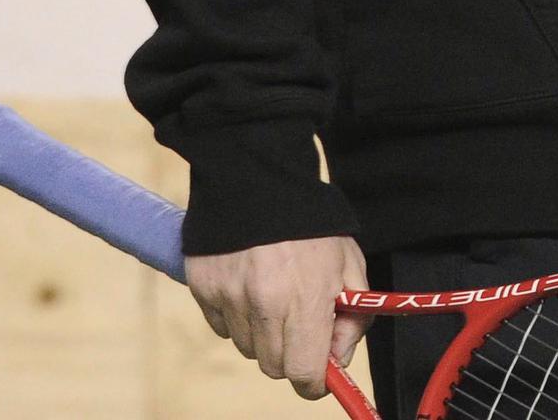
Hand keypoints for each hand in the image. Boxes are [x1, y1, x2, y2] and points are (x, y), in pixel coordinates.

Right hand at [185, 234, 370, 398]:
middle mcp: (264, 305)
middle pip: (274, 367)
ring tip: (273, 295)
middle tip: (299, 324)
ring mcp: (229, 298)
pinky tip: (248, 285)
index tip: (320, 373)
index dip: (315, 380)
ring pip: (248, 349)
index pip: (304, 373)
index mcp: (305, 299)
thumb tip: (339, 359)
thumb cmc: (311, 223)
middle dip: (291, 355)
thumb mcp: (348, 263)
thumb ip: (354, 316)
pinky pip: (222, 327)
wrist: (257, 177)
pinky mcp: (204, 289)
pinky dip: (236, 317)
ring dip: (263, 335)